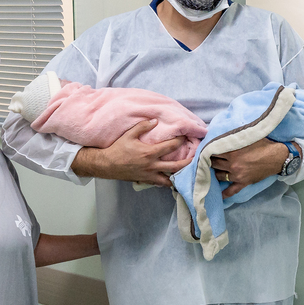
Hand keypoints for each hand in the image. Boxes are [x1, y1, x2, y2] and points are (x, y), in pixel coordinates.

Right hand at [72, 120, 189, 186]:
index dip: (180, 140)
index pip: (171, 146)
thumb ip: (143, 126)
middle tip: (196, 158)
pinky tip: (173, 180)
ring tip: (188, 172)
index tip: (186, 136)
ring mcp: (150, 175)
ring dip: (179, 175)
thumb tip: (156, 121)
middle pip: (176, 166)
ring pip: (170, 179)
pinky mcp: (146, 180)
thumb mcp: (129, 135)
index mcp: (150, 153)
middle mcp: (152, 166)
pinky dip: (167, 182)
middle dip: (188, 162)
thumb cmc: (118, 149)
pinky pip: (160, 184)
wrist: (107, 165)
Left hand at [212, 138, 290, 198]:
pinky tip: (219, 194)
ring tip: (213, 170)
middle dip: (211, 161)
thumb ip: (235, 138)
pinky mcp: (244, 182)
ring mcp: (237, 175)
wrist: (277, 157)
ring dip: (216, 172)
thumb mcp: (248, 137)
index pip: (214, 152)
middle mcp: (232, 165)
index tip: (208, 149)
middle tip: (209, 159)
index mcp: (232, 153)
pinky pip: (232, 190)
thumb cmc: (263, 144)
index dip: (210, 150)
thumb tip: (225, 135)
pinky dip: (225, 193)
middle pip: (215, 164)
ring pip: (219, 176)